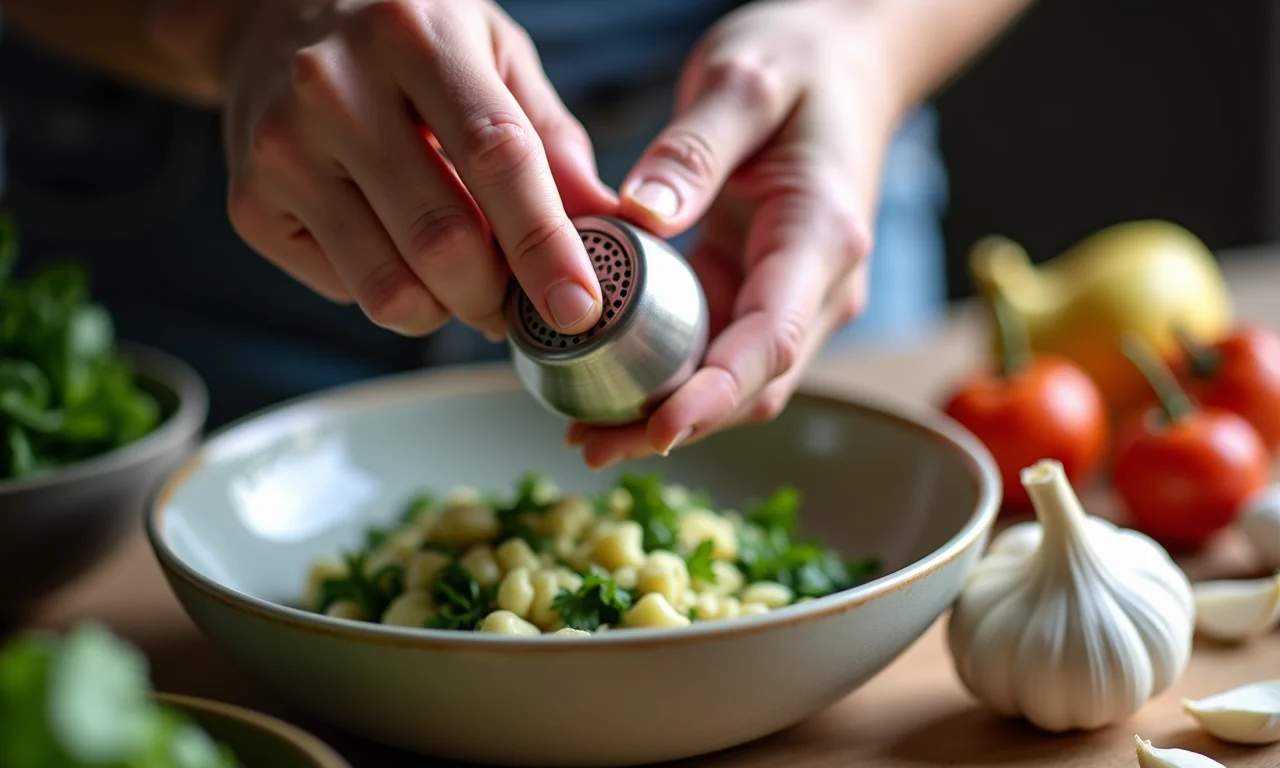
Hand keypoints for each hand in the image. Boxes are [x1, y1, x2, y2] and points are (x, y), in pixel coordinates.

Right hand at [208, 0, 618, 337]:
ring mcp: (281, 148)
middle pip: (442, 241)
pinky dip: (395, 292)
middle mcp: (334, 87)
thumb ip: (551, 139)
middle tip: (521, 300)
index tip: (582, 306)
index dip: (546, 244)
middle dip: (498, 297)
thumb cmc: (408, 39)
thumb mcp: (492, 54)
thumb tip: (610, 229)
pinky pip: (349, 292)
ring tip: (464, 279)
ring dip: (449, 309)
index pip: (497, 157)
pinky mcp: (250, 204)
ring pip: (390, 288)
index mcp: (415, 36)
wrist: (271, 15)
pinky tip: (394, 242)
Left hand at [568, 0, 899, 468]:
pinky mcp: (756, 293)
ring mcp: (791, 296)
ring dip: (666, 415)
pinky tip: (605, 388)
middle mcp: (817, 284)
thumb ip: (696, 146)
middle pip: (754, 383)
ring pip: (734, 382)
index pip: (773, 336)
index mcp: (822, 235)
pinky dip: (665, 379)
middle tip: (590, 444)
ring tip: (583, 432)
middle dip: (677, 423)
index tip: (658, 428)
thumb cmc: (802, 67)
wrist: (843, 69)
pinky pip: (714, 351)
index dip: (717, 393)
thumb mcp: (746, 80)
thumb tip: (643, 215)